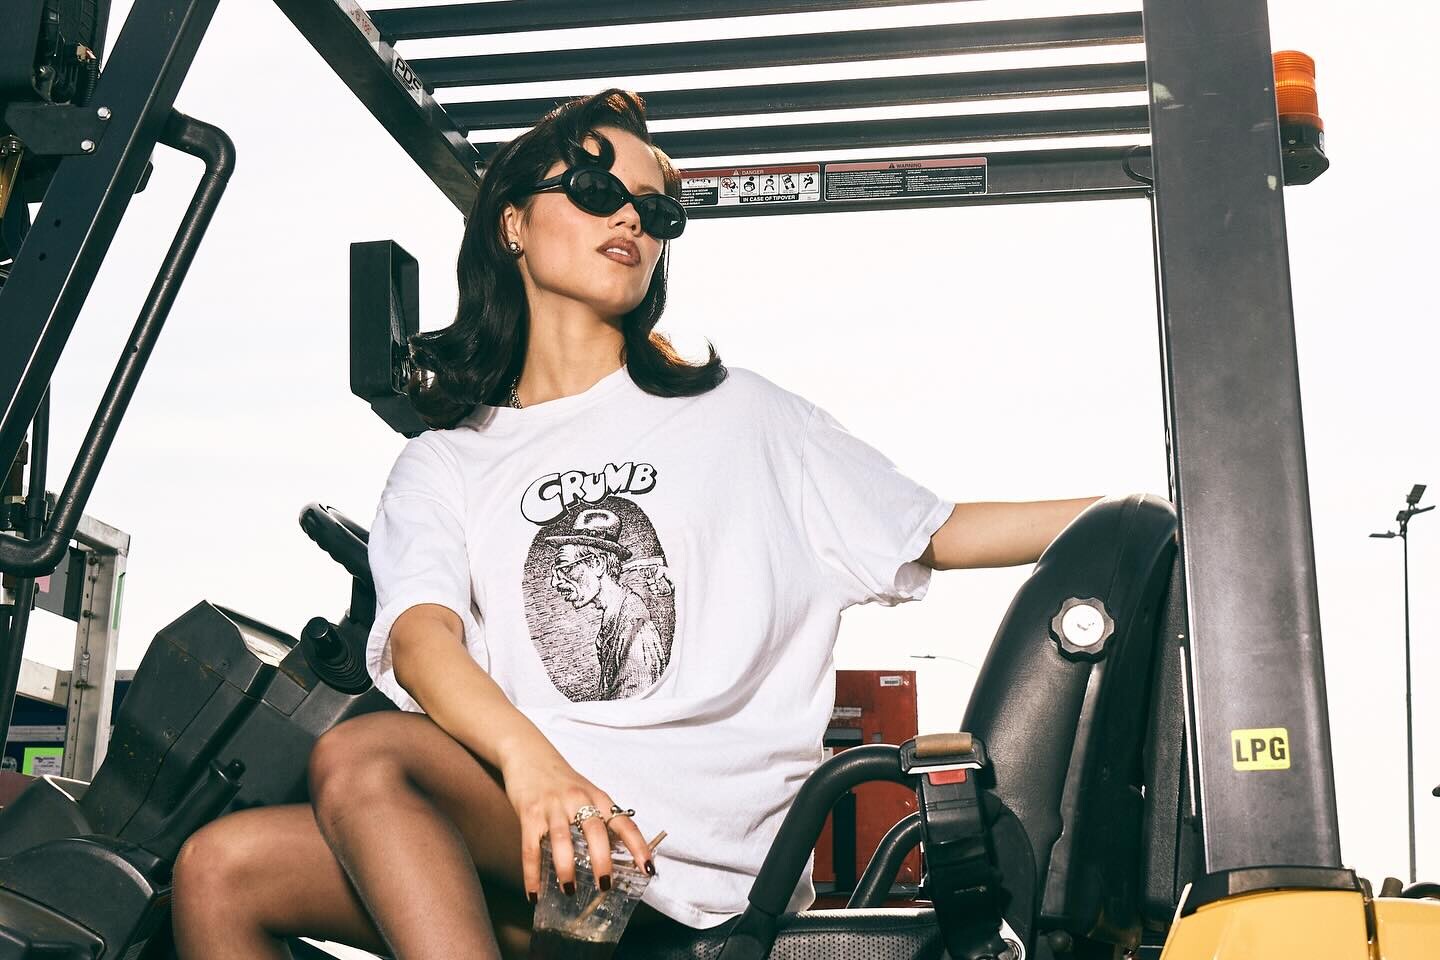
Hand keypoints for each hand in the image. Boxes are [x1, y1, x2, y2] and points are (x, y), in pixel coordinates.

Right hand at [502, 751, 653, 901]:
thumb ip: (598, 816)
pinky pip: (531, 847)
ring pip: (562, 840)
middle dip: (601, 861)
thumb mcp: (586, 792)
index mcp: (597, 797)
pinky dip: (532, 873)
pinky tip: (534, 893)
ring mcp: (552, 806)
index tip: (648, 868)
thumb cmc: (560, 779)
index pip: (624, 823)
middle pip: (595, 831)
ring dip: (566, 868)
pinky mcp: (529, 813)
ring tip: (569, 891)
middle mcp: (577, 800)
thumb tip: (613, 853)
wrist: (528, 753)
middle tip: (605, 886)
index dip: (638, 846)